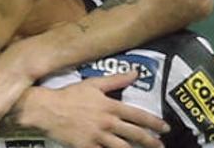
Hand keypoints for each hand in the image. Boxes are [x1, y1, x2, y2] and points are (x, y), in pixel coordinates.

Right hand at [18, 70, 168, 147]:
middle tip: (161, 145)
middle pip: (134, 134)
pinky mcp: (87, 147)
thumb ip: (117, 80)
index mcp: (111, 106)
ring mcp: (97, 137)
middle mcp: (107, 123)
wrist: (47, 109)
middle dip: (150, 141)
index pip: (138, 115)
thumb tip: (136, 73)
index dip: (154, 123)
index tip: (165, 128)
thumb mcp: (94, 84)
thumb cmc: (70, 95)